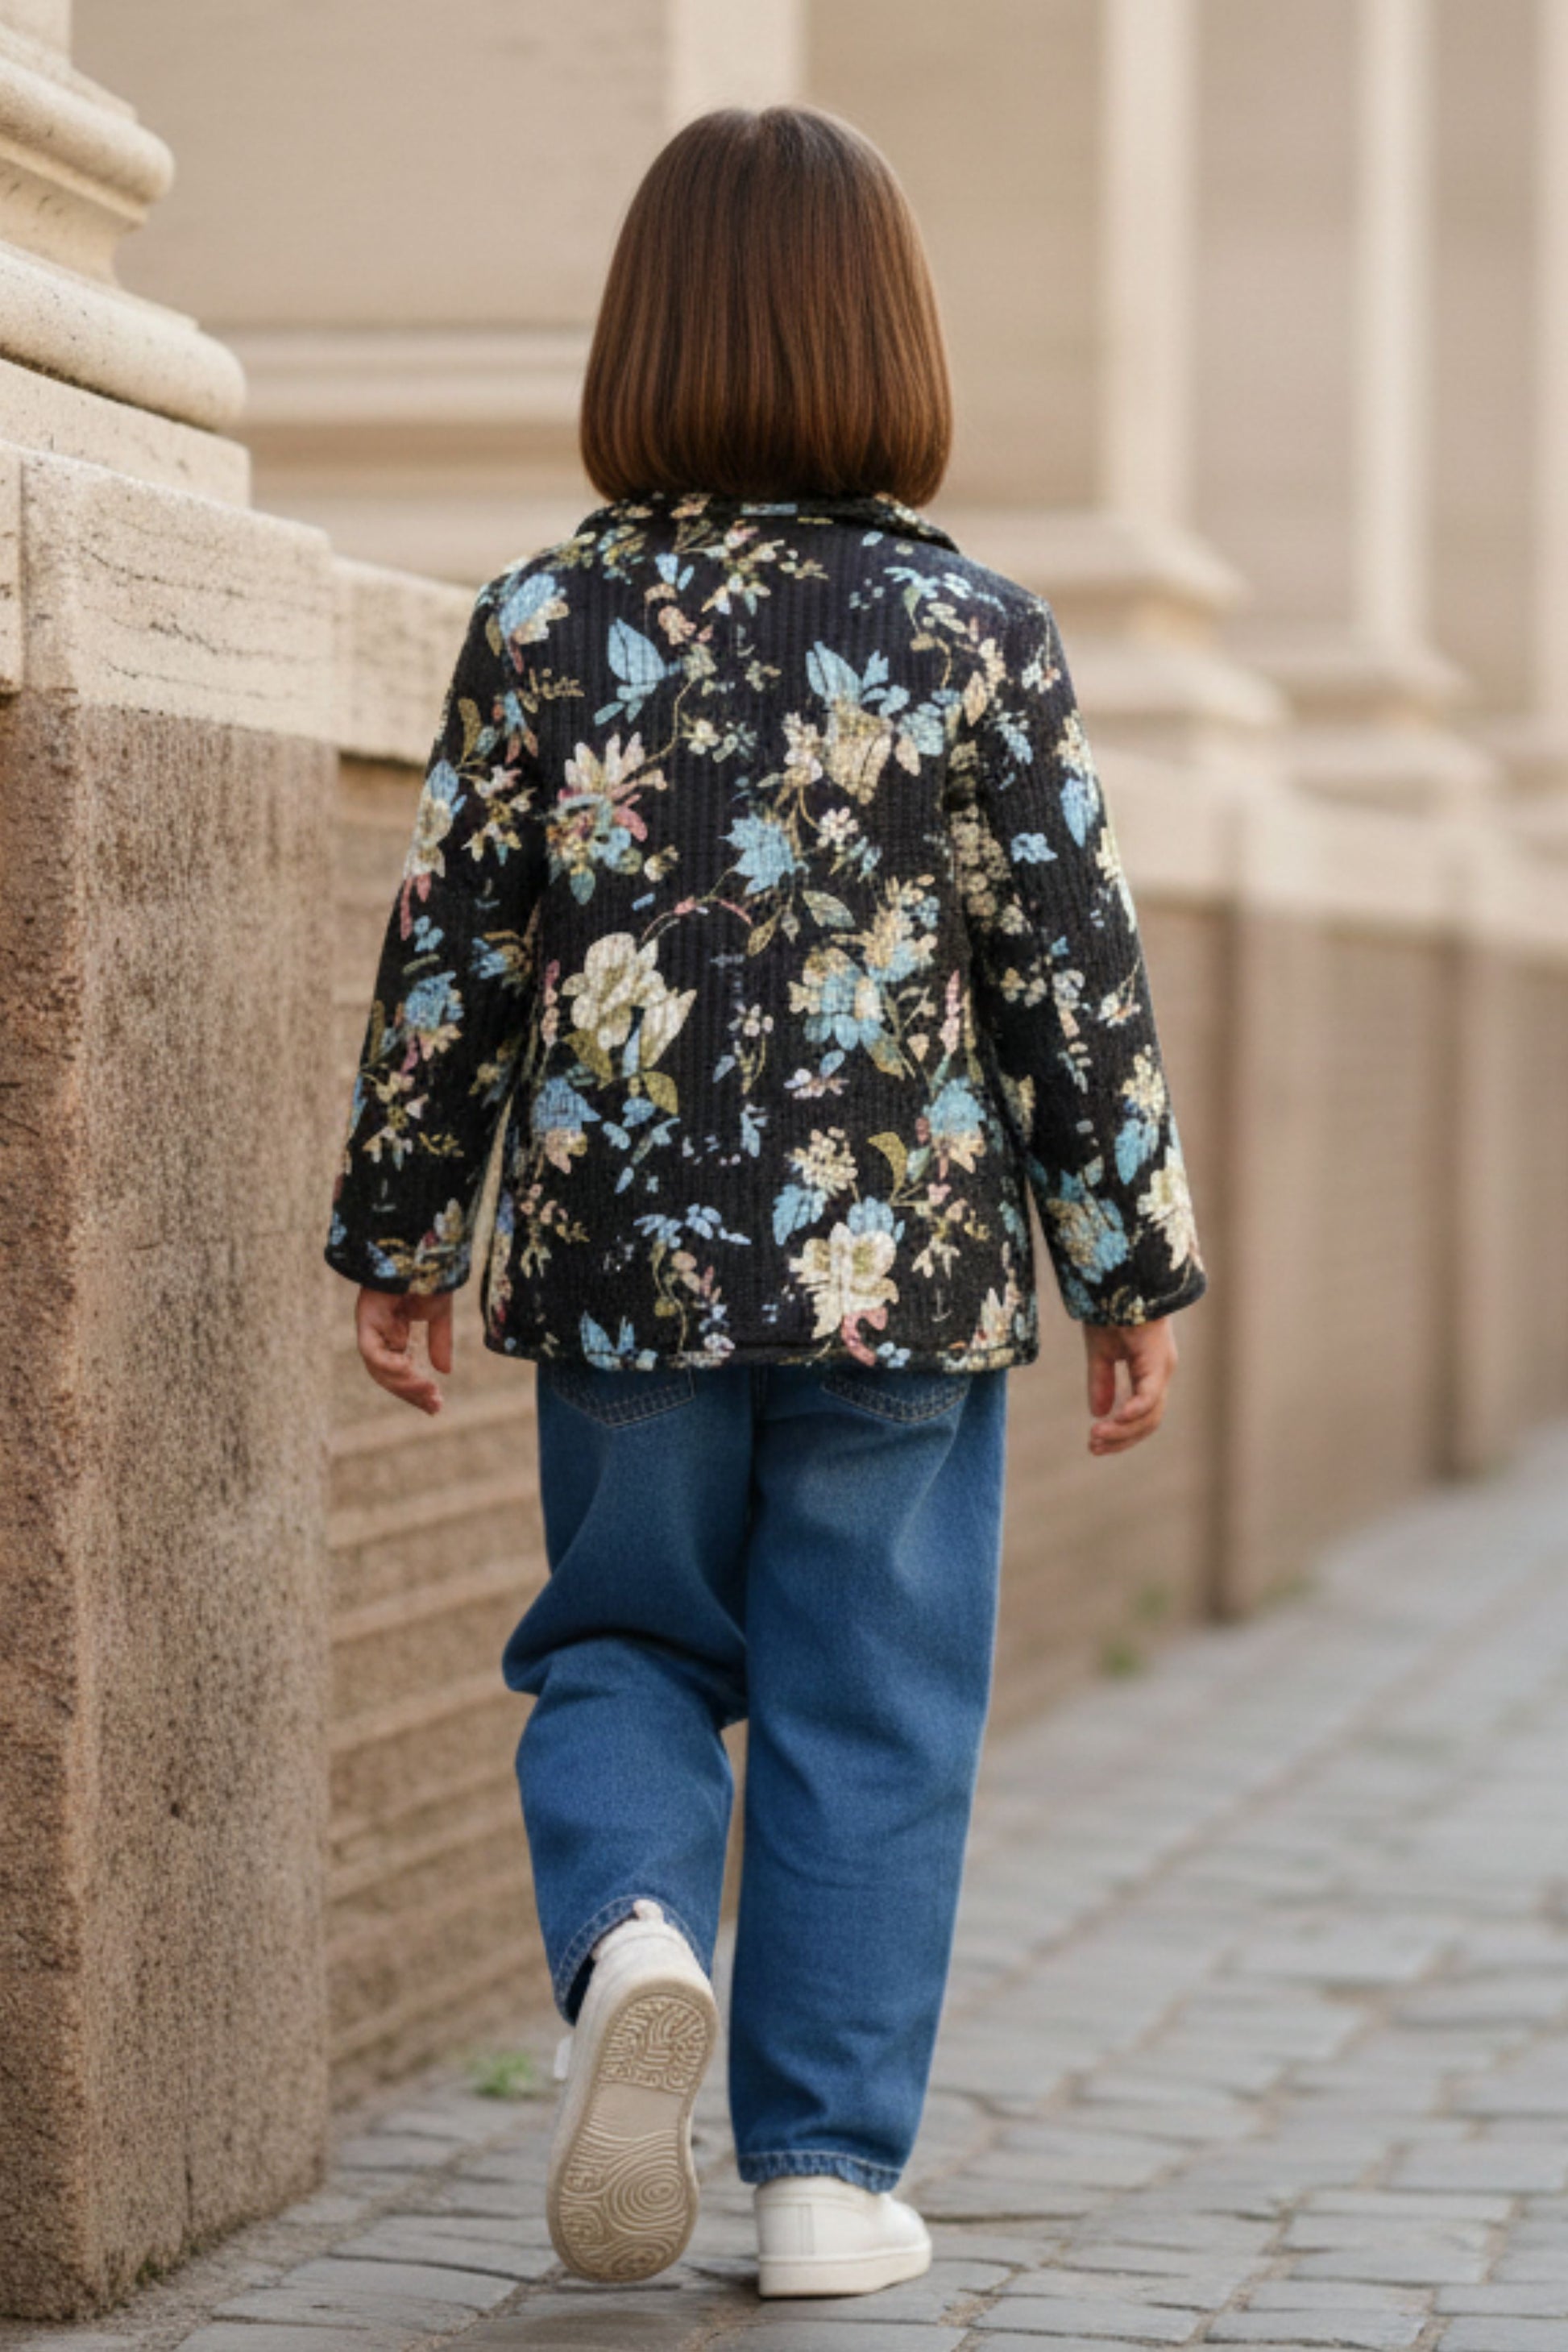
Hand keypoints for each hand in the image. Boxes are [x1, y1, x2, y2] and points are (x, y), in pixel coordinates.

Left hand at [355, 1286, 453, 1415]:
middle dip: (411, 1393)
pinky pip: (372, 1352)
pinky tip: (411, 1370)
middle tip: (435, 1406)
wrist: (424, 1249)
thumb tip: (444, 1372)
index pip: (399, 1370)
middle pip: (388, 1375)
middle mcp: (379, 1331)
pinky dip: (390, 1365)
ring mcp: (370, 1325)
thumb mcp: (438, 1315)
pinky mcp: (366, 1318)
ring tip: (429, 1391)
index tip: (437, 1404)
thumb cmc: (429, 1273)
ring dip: (404, 1384)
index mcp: (393, 1332)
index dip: (415, 1389)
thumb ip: (438, 1342)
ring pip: (378, 1369)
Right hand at [1083, 1316, 1177, 1456]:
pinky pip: (1149, 1395)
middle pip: (1148, 1421)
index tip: (1093, 1444)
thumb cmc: (1111, 1307)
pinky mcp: (1157, 1360)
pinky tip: (1115, 1419)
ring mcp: (1162, 1367)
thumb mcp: (1100, 1351)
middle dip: (1121, 1439)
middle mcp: (1160, 1373)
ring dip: (1122, 1430)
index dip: (1120, 1434)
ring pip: (1150, 1414)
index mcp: (1149, 1371)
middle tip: (1092, 1448)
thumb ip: (1101, 1381)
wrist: (1119, 1277)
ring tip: (1095, 1436)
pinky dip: (1134, 1410)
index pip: (1142, 1414)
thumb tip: (1098, 1413)